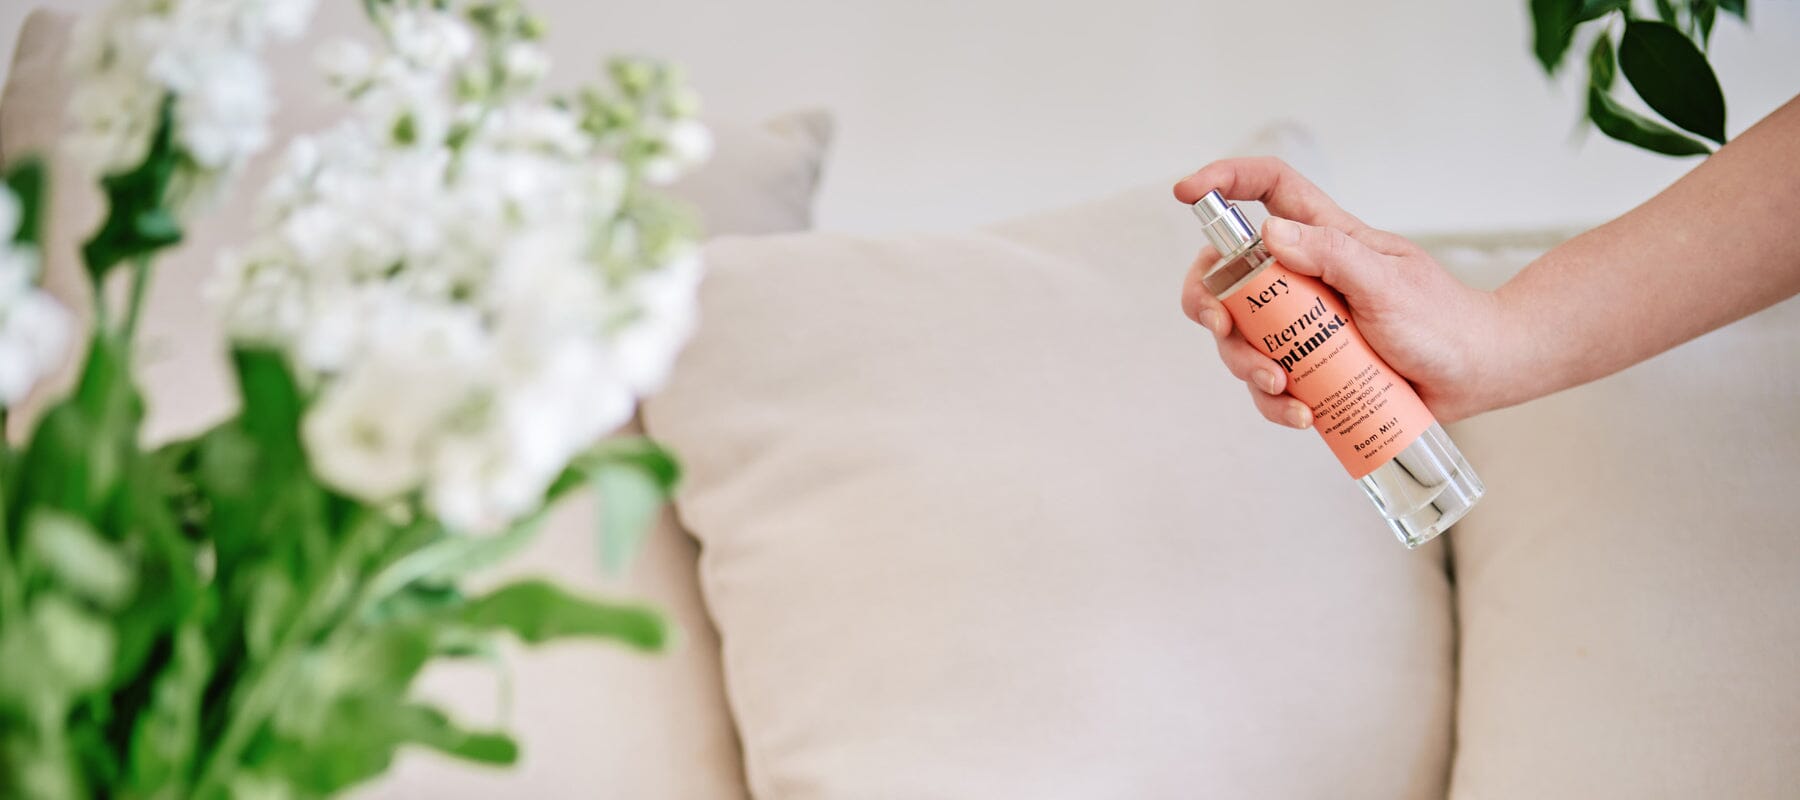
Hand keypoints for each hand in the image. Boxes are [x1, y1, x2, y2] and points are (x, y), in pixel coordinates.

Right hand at [1173, 157, 1503, 426]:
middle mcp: (1303, 278)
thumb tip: (1269, 234)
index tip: (1184, 194)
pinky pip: (1270, 386)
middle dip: (1207, 301)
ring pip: (1241, 339)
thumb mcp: (1387, 281)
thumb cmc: (1441, 319)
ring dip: (1245, 365)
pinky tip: (1303, 415)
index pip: (1267, 189)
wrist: (1476, 374)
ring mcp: (1302, 325)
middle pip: (1228, 276)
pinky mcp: (1310, 368)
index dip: (1223, 181)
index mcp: (1324, 239)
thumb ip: (1332, 254)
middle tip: (1220, 326)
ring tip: (1280, 388)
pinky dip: (1275, 404)